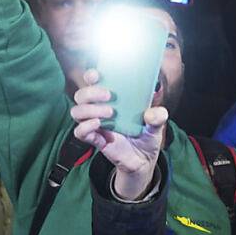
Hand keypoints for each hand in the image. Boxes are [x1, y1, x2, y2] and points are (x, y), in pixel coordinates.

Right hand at [71, 69, 167, 199]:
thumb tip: (151, 113)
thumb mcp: (156, 124)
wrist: (144, 160)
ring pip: (77, 111)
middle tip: (110, 95)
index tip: (98, 74)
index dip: (91, 75)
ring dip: (91, 109)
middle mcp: (99, 109)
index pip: (92, 82)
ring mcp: (95, 125)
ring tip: (111, 113)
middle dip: (91, 92)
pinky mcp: (95, 140)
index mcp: (111, 100)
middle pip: (81, 95)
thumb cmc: (146, 135)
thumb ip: (158, 116)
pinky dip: (86, 127)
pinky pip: (79, 132)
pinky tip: (98, 125)